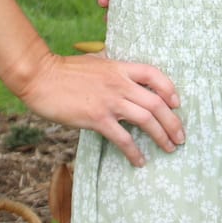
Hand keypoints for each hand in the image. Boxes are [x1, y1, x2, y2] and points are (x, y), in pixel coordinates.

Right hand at [13, 52, 182, 165]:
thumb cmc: (64, 71)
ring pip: (146, 120)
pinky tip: (140, 161)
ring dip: (162, 136)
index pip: (154, 74)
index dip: (170, 88)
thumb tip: (120, 73)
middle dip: (173, 122)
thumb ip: (110, 68)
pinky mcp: (97, 118)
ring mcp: (110, 101)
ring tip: (169, 148)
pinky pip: (123, 138)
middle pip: (157, 103)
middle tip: (180, 137)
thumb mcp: (94, 62)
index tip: (177, 103)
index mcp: (119, 68)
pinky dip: (134, 152)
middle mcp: (120, 84)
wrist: (41, 77)